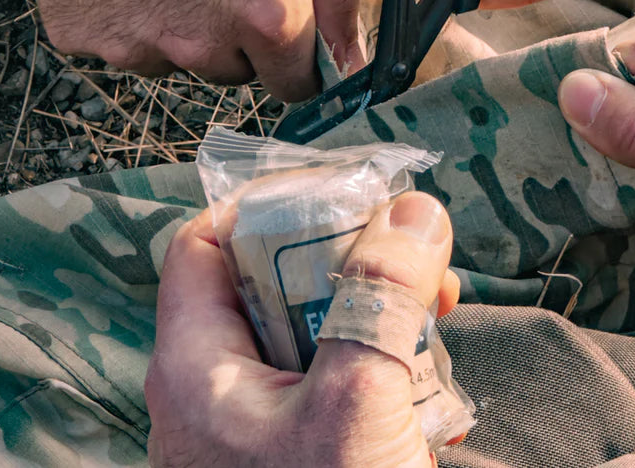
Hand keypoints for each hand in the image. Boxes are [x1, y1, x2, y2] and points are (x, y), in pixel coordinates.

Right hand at [29, 0, 362, 101]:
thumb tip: (351, 58)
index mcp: (267, 17)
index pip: (294, 84)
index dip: (291, 57)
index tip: (281, 31)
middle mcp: (204, 44)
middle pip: (234, 71)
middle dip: (235, 37)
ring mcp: (140, 45)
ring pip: (176, 58)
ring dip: (179, 26)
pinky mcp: (85, 36)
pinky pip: (120, 43)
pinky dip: (126, 15)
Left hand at [145, 192, 458, 467]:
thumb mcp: (357, 407)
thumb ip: (381, 302)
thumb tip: (415, 209)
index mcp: (196, 367)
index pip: (205, 242)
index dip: (264, 203)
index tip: (341, 191)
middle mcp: (217, 389)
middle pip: (269, 278)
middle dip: (347, 256)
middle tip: (412, 251)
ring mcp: (258, 425)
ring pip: (311, 328)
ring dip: (377, 310)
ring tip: (438, 310)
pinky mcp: (298, 451)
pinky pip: (334, 380)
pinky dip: (381, 364)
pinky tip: (432, 380)